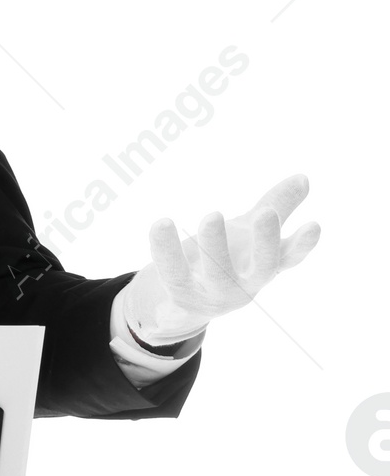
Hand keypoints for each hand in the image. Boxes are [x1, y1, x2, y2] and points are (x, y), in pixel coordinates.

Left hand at [119, 172, 320, 344]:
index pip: (289, 257)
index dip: (303, 244)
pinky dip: (166, 249)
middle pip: (262, 268)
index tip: (314, 225)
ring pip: (218, 273)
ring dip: (216, 245)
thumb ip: (275, 205)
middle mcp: (245, 284)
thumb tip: (303, 177)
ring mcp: (215, 294)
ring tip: (212, 215)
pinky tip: (161, 223)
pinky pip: (172, 273)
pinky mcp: (183, 296)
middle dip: (265, 242)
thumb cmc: (226, 258)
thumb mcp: (249, 231)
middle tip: (264, 212)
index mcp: (263, 266)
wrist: (185, 298)